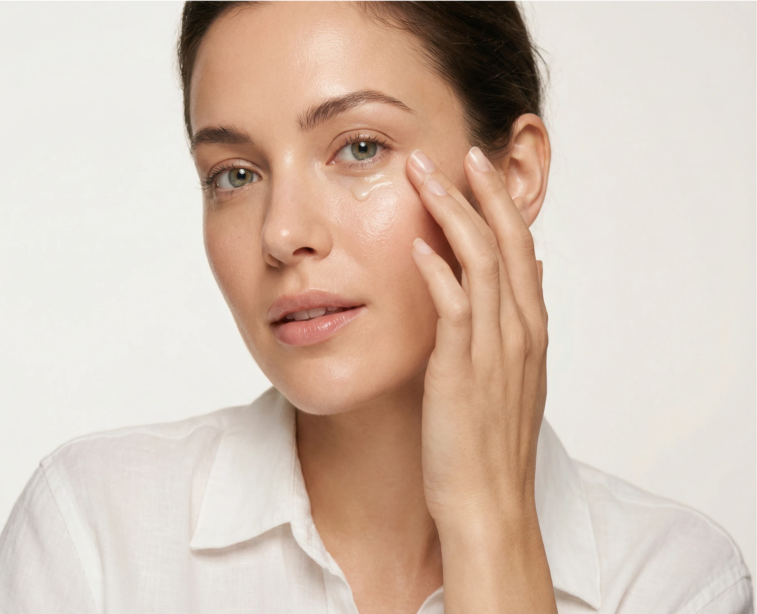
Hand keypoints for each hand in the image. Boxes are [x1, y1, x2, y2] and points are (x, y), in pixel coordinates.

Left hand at [407, 145, 555, 611]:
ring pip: (481, 262)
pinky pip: (454, 308)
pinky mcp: (461, 370)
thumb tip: (531, 276)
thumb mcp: (514, 377)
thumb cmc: (491, 442)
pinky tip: (416, 242)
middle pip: (507, 243)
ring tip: (426, 175)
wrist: (488, 502)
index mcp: (529, 330)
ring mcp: (493, 349)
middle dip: (483, 193)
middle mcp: (519, 331)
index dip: (502, 206)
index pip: (522, 250)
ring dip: (454, 213)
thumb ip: (518, 324)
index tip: (479, 171)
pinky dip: (437, 270)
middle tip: (458, 153)